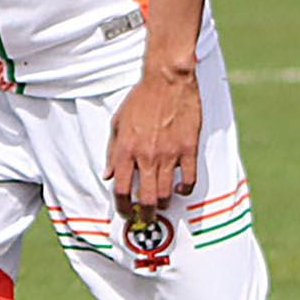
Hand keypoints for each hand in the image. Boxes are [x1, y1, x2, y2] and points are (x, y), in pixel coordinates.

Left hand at [103, 61, 199, 213]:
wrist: (167, 81)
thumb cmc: (140, 99)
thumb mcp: (117, 124)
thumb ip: (113, 152)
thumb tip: (109, 175)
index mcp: (126, 150)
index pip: (122, 190)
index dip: (123, 207)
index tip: (126, 213)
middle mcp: (146, 156)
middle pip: (146, 198)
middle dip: (145, 214)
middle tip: (146, 218)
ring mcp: (169, 154)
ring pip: (167, 193)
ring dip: (164, 204)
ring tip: (162, 203)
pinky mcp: (188, 149)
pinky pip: (189, 179)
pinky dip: (185, 189)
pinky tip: (181, 189)